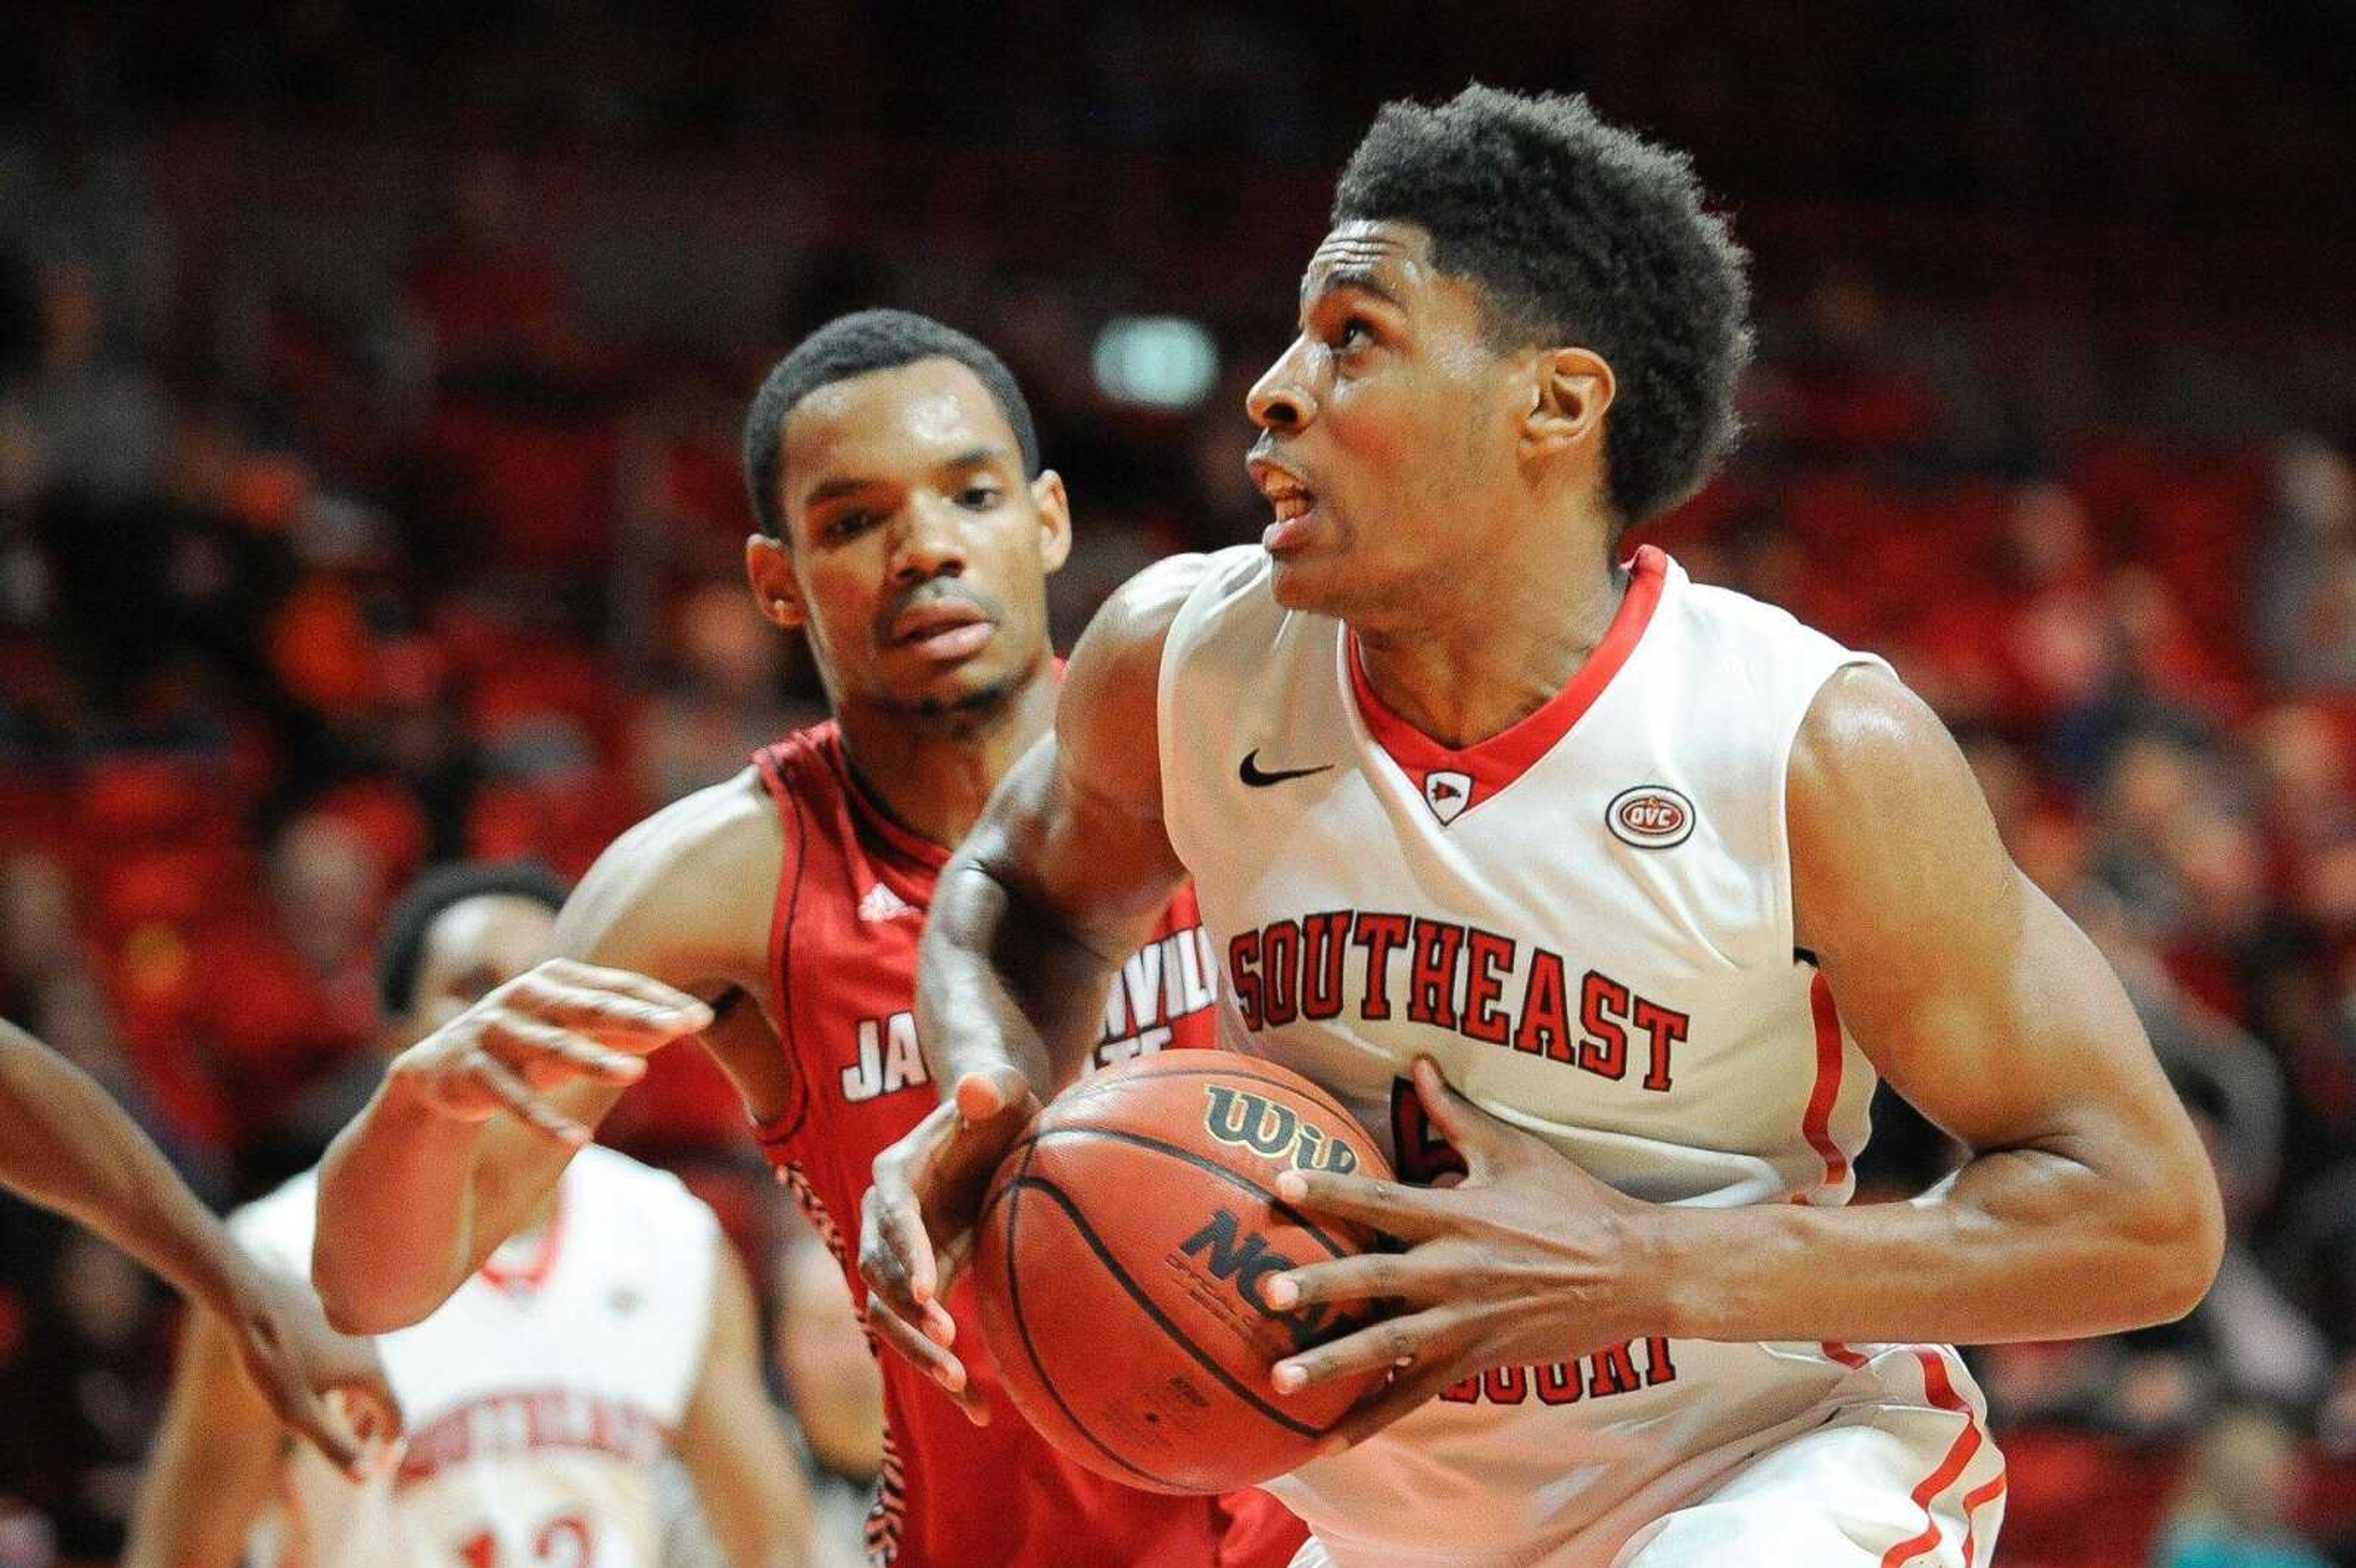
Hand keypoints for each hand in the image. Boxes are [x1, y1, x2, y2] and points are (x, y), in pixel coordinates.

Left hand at [224, 1258, 403, 1479]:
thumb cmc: (273, 1358)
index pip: (397, 1415)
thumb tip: (367, 1478)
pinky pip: (352, 1354)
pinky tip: (318, 1377)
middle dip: (373, 1425)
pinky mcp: (336, 1317)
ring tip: (336, 1417)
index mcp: (371, 1372)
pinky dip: (346, 1376)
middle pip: (384, 1394)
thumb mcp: (298, 1413)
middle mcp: (372, 1348)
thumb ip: (335, 1447)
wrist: (252, 1297)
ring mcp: (356, 1330)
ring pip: (367, 1372)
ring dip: (359, 1400)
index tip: (380, 1465)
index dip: (391, 1445)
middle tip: (356, 1447)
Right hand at [387, 958, 712, 1144]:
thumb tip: (688, 1023)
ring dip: (593, 1060)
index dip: (658, 1001)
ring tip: (637, 1074)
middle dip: (635, 1018)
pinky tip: (577, 1140)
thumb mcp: (574, 1033)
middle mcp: (523, 997)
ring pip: (550, 1047)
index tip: (703, 1018)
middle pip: (587, 1008)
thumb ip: (624, 1028)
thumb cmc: (526, 1046)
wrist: (439, 1070)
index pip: (616, 987)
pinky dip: (544, 1120)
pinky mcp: (470, 1070)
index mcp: (554, 980)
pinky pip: (512, 1097)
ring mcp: (494, 1031)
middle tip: (681, 1028)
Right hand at [858, 1065, 1039, 1425]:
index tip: (934, 1292)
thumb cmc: (1003, 1099)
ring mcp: (902, 1256)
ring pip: (890, 1315)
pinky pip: (922, 1335)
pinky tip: (982, 1411)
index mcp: (898, 1172)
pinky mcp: (924, 1284)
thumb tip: (975, 1091)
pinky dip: (945, 1373)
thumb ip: (992, 1087)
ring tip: (964, 1386)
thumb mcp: (1005, 1087)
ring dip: (920, 1352)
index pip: (893, 1216)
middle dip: (908, 1317)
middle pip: (879, 1276)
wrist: (996, 1122)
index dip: (908, 1254)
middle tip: (951, 1349)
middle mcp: (888, 1218)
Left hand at [1260, 1056, 1662, 1453]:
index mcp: (1458, 1215)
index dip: (1333, 1191)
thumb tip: (1416, 1062)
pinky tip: (1327, 1439)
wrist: (1632, 1272)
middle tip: (1267, 1295)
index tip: (1282, 1185)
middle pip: (1377, 1278)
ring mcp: (1464, 1322)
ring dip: (1333, 1364)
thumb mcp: (1513, 1149)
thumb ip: (1456, 1113)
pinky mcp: (1476, 1360)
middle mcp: (1455, 1270)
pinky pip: (1414, 1394)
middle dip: (1322, 1287)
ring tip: (1279, 1379)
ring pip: (1388, 1346)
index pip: (1384, 1200)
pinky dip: (1372, 1418)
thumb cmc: (1571, 1202)